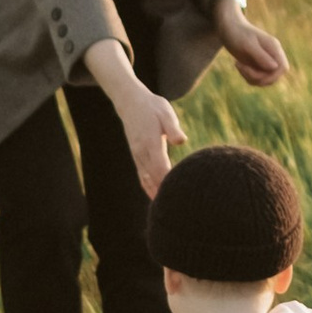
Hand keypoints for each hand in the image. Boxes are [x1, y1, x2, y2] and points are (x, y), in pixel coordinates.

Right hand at [80, 39, 188, 194]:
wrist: (130, 102)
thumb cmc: (152, 107)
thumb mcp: (166, 112)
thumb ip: (172, 128)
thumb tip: (181, 140)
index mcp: (150, 143)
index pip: (161, 168)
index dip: (169, 182)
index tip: (181, 193)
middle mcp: (142, 152)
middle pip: (153, 179)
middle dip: (165, 193)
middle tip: (179, 207)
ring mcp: (137, 156)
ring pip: (146, 180)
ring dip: (156, 194)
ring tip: (169, 210)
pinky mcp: (137, 157)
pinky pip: (142, 177)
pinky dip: (149, 189)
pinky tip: (157, 199)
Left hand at [216, 5, 289, 87]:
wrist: (228, 26)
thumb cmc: (237, 33)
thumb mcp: (247, 44)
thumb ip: (261, 56)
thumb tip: (275, 67)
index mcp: (273, 47)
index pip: (283, 67)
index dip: (273, 76)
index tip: (256, 76)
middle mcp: (272, 54)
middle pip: (274, 76)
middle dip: (258, 78)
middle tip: (242, 68)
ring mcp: (265, 60)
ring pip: (265, 79)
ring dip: (251, 78)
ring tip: (238, 65)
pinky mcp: (257, 64)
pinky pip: (257, 78)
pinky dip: (247, 76)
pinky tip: (238, 65)